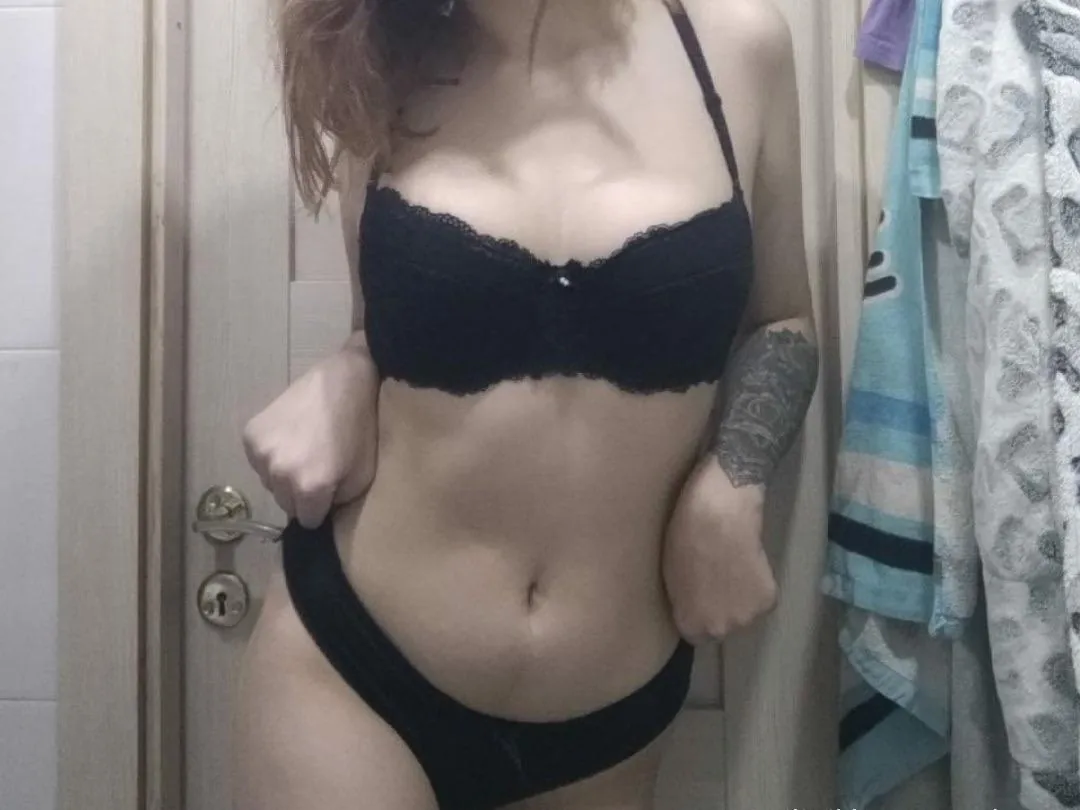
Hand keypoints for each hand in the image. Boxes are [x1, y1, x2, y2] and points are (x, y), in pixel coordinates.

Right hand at [242, 343, 376, 527]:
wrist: (342, 381)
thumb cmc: (359, 428)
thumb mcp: (362, 475)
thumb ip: (338, 502)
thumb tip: (320, 510)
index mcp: (309, 486)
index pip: (307, 520)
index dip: (319, 509)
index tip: (327, 493)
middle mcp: (279, 474)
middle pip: (286, 504)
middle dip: (301, 495)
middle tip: (316, 470)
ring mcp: (261, 453)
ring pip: (270, 483)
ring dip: (283, 476)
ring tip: (303, 452)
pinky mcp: (250, 434)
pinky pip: (258, 461)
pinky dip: (271, 456)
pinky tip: (289, 439)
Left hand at [663, 459, 776, 644]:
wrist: (719, 516)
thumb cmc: (685, 540)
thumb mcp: (671, 578)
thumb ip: (684, 604)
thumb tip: (691, 610)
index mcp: (693, 626)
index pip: (695, 635)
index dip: (696, 615)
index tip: (697, 597)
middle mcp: (722, 629)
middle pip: (721, 627)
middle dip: (717, 610)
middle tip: (715, 580)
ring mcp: (748, 617)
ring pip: (743, 614)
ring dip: (739, 600)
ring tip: (732, 570)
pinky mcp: (769, 599)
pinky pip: (759, 600)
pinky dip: (756, 587)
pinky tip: (747, 564)